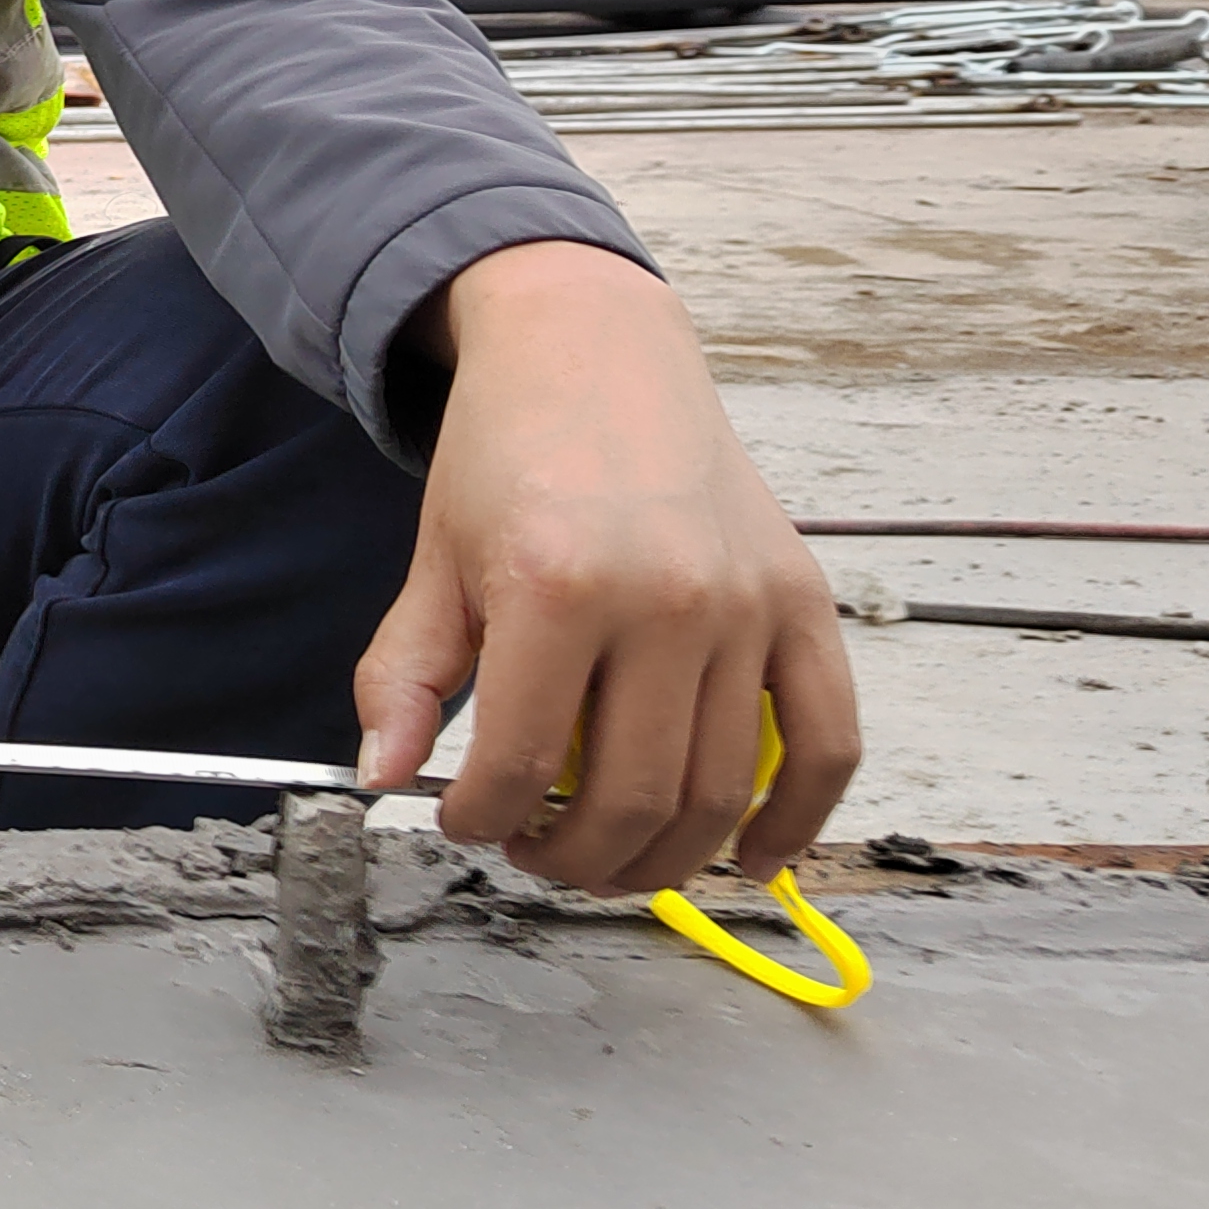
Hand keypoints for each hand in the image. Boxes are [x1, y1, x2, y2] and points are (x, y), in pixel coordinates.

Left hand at [352, 243, 858, 895]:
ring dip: (661, 857)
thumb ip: (405, 674)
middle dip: (572, 857)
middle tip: (535, 853)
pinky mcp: (803, 601)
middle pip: (630, 797)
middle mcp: (664, 597)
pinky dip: (797, 819)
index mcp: (557, 585)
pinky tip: (751, 857)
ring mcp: (745, 603)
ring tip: (610, 857)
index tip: (464, 820)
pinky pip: (827, 741)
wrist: (594, 351)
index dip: (483, 818)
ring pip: (720, 791)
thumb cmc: (509, 452)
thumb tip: (381, 777)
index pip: (520, 764)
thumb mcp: (436, 559)